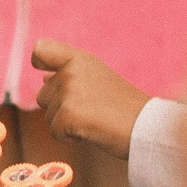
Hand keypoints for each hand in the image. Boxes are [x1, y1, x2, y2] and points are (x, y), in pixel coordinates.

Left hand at [30, 39, 146, 158]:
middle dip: (60, 108)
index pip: (41, 49)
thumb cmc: (125, 107)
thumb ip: (71, 76)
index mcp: (80, 59)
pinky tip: (92, 131)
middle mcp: (72, 71)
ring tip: (94, 120)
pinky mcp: (68, 114)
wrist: (147, 127)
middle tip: (91, 110)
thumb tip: (43, 76)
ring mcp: (69, 91)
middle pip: (42, 95)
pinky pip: (55, 132)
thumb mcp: (98, 80)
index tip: (47, 73)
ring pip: (48, 116)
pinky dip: (70, 137)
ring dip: (66, 124)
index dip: (39, 62)